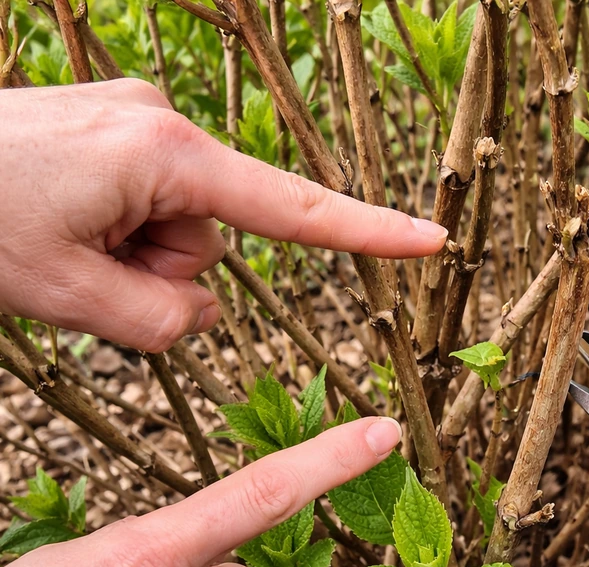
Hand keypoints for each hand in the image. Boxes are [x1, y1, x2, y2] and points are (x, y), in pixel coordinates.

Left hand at [0, 79, 446, 352]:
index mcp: (167, 156)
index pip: (293, 211)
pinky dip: (108, 229)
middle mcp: (161, 124)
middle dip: (156, 273)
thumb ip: (162, 322)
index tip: (430, 239)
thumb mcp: (68, 296)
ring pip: (169, 230)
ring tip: (57, 242)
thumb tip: (200, 314)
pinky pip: (140, 201)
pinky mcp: (109, 126)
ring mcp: (132, 119)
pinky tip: (55, 218)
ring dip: (126, 256)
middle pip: (208, 241)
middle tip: (79, 270)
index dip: (369, 232)